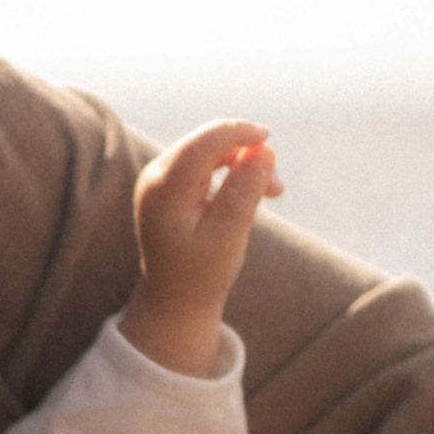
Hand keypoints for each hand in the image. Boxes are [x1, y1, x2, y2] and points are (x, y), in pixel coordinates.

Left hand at [124, 120, 279, 378]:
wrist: (174, 301)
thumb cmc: (201, 274)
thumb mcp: (228, 235)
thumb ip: (245, 190)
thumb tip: (264, 149)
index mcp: (164, 189)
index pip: (205, 142)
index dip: (239, 132)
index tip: (268, 138)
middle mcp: (155, 176)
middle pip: (208, 141)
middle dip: (247, 153)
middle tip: (277, 189)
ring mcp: (160, 178)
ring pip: (210, 148)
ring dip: (244, 162)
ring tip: (273, 192)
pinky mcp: (170, 183)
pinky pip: (206, 160)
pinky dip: (232, 170)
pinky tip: (253, 191)